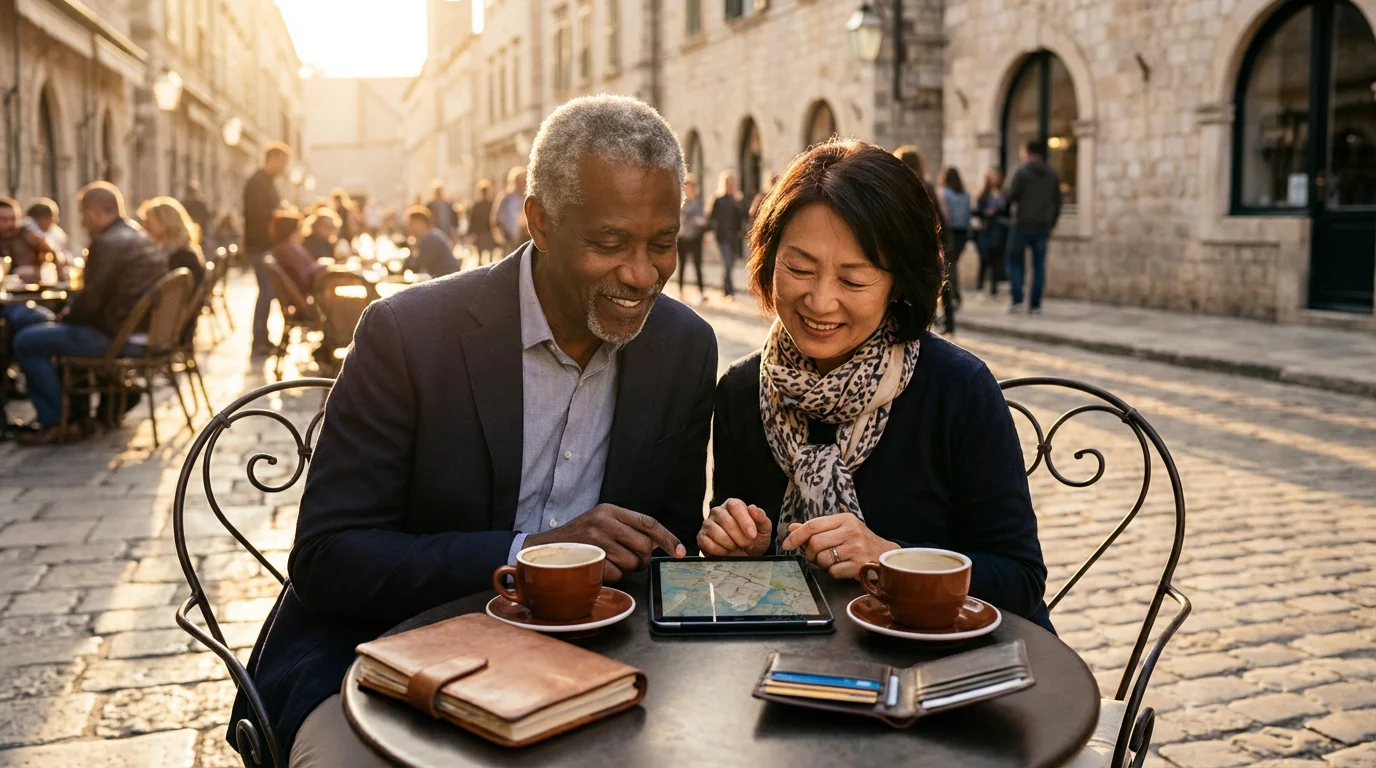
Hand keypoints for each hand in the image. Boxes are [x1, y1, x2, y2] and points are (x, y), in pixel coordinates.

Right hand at [523, 503, 685, 582]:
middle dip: (643, 559)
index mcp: (610, 511)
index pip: (648, 522)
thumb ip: (626, 528)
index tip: (681, 551)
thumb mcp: (600, 522)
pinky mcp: (589, 559)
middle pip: (644, 546)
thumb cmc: (578, 538)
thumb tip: (657, 544)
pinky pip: (617, 574)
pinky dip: (612, 576)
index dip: (668, 538)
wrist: (543, 549)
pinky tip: (599, 568)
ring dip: (626, 568)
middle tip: (633, 561)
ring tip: (610, 562)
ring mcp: (596, 541)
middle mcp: (604, 522)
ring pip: (632, 563)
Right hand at [697, 499, 770, 556]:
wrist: (745, 556)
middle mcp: (718, 511)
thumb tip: (752, 508)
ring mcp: (708, 524)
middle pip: (725, 520)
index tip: (752, 535)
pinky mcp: (701, 537)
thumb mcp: (763, 530)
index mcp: (733, 505)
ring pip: (715, 531)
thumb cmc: (754, 540)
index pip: (735, 506)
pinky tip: (726, 551)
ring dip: (729, 543)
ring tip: (736, 547)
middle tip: (746, 544)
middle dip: (738, 536)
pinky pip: (706, 542)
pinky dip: (719, 550)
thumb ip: (761, 518)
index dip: (744, 520)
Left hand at [780, 513, 897, 579]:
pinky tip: (843, 567)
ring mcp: (856, 549)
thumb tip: (791, 528)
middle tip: (816, 556)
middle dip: (810, 553)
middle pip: (815, 543)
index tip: (786, 544)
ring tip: (833, 561)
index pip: (813, 525)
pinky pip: (833, 571)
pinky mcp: (859, 565)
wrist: (886, 555)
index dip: (796, 536)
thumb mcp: (840, 528)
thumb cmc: (860, 541)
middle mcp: (851, 531)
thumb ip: (816, 528)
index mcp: (844, 519)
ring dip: (822, 564)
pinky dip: (833, 572)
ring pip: (823, 559)